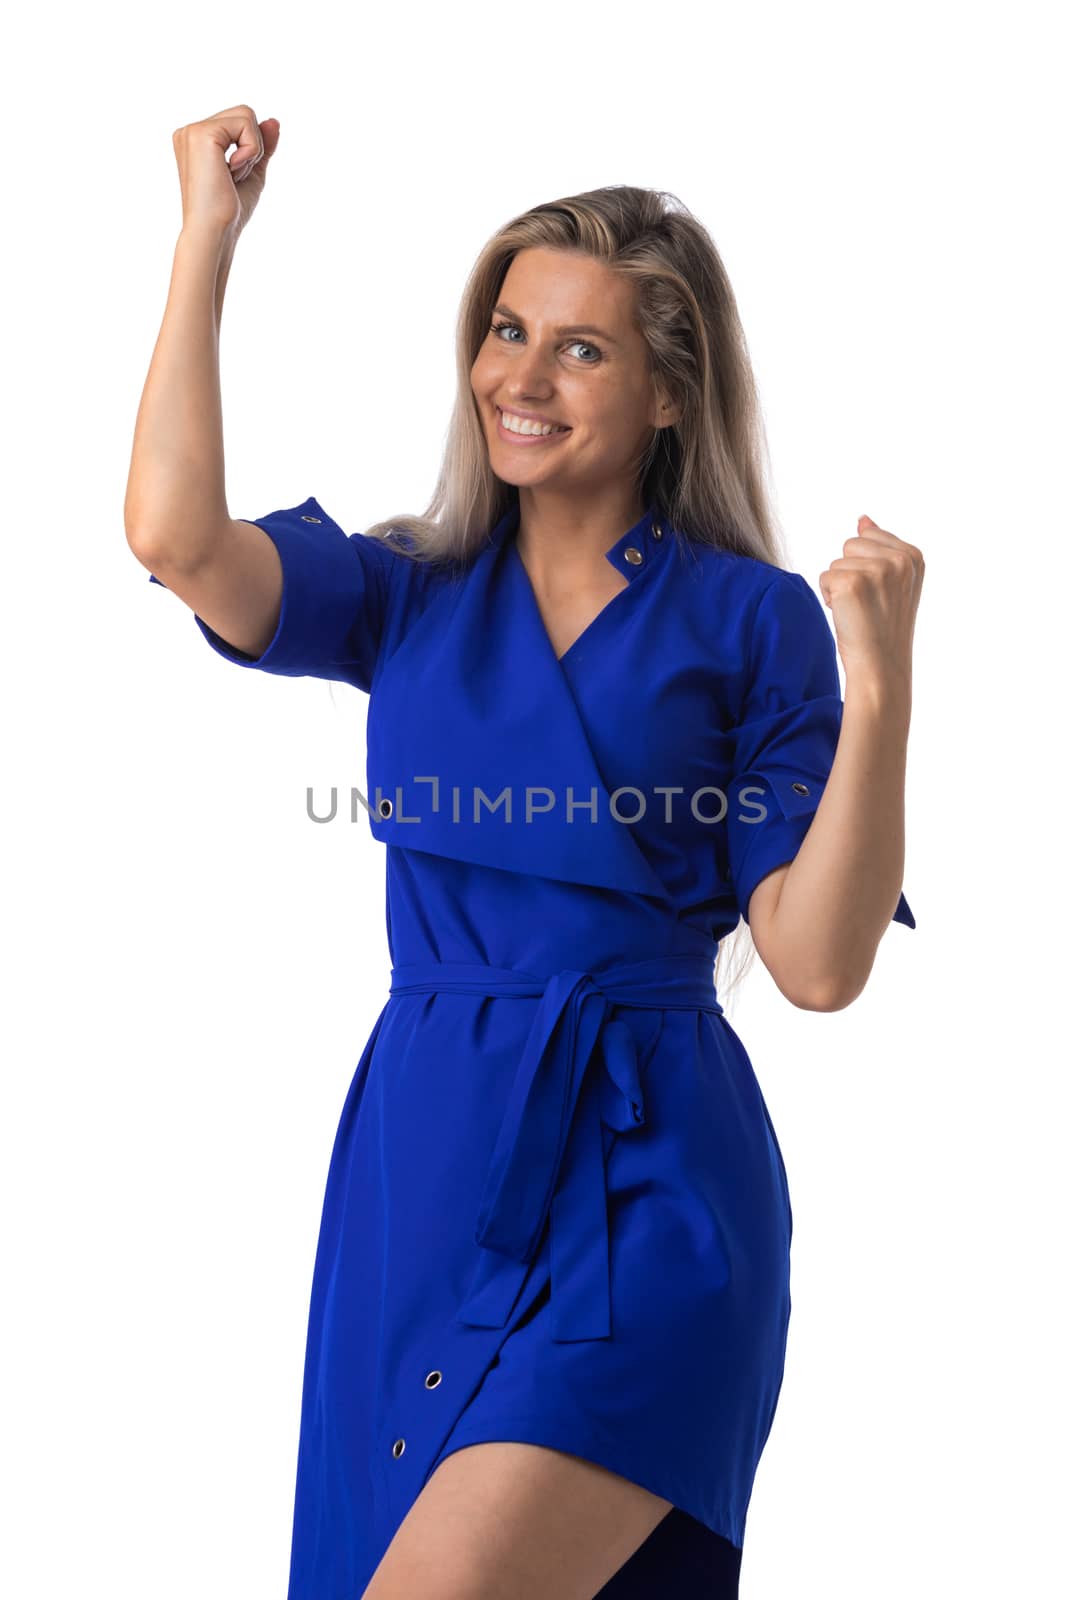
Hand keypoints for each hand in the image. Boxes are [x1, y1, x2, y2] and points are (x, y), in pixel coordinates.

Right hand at [172, 104, 279, 236]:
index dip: (251, 149)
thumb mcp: (252, 173)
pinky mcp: (202, 133)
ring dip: (252, 150)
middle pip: (244, 113)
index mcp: (196, 140)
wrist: (214, 232)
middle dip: (253, 146)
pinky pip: (246, 123)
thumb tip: (274, 121)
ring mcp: (193, 130)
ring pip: (246, 114)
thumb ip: (261, 145)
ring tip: (231, 175)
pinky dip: (251, 151)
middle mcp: (190, 131)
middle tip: (235, 176)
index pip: (239, 123)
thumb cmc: (229, 212)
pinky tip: (232, 171)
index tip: (234, 177)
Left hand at [818, 515, 924, 684]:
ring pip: (837, 561)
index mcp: (914, 556)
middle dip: (851, 571)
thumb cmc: (883, 627)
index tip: (880, 593)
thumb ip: (880, 546)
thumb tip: (863, 519)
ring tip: (858, 610)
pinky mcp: (852, 583)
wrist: (881, 666)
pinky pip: (825, 576)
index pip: (870, 536)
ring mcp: (877, 571)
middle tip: (866, 602)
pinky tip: (847, 614)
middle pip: (850, 544)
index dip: (866, 566)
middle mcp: (899, 560)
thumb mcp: (892, 582)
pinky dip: (829, 596)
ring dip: (840, 586)